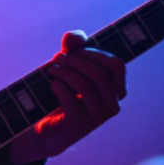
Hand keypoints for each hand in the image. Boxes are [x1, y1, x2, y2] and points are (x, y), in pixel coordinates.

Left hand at [16, 31, 126, 161]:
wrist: (46, 127)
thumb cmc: (62, 92)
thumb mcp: (70, 66)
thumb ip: (74, 47)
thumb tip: (74, 36)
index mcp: (116, 90)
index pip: (117, 66)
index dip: (95, 53)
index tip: (75, 50)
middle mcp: (112, 105)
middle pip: (99, 74)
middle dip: (74, 60)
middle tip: (56, 58)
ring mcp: (97, 118)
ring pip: (85, 86)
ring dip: (64, 72)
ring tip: (50, 69)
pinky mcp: (79, 126)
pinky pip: (70, 99)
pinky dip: (58, 86)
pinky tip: (52, 85)